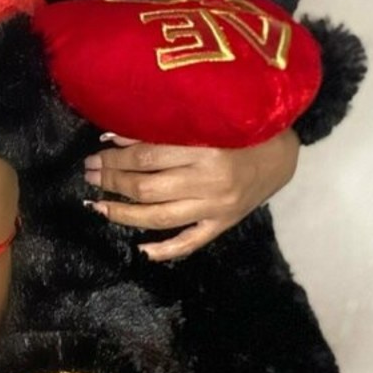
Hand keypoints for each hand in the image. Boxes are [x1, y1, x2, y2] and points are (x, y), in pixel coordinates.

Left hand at [82, 129, 299, 261]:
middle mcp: (209, 181)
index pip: (146, 157)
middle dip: (111, 182)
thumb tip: (112, 138)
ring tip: (99, 206)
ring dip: (123, 214)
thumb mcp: (203, 123)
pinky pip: (190, 243)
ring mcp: (216, 207)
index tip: (94, 155)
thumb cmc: (239, 130)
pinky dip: (164, 250)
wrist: (282, 154)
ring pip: (159, 217)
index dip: (114, 158)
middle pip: (146, 187)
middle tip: (90, 176)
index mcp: (204, 148)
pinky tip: (141, 249)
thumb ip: (161, 131)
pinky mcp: (223, 225)